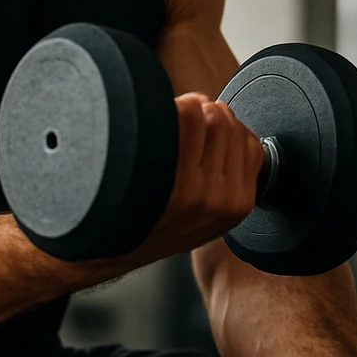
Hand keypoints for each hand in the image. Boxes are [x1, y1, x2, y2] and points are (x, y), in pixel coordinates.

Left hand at [132, 93, 263, 263]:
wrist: (107, 247)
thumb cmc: (153, 223)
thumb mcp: (205, 214)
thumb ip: (227, 176)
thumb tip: (231, 127)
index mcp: (237, 205)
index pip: (248, 142)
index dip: (223, 128)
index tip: (203, 130)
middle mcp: (221, 199)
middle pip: (226, 122)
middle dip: (204, 112)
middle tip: (180, 122)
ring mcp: (195, 190)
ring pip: (206, 114)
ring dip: (184, 108)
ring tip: (164, 124)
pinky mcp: (169, 179)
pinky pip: (184, 116)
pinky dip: (168, 109)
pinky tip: (152, 125)